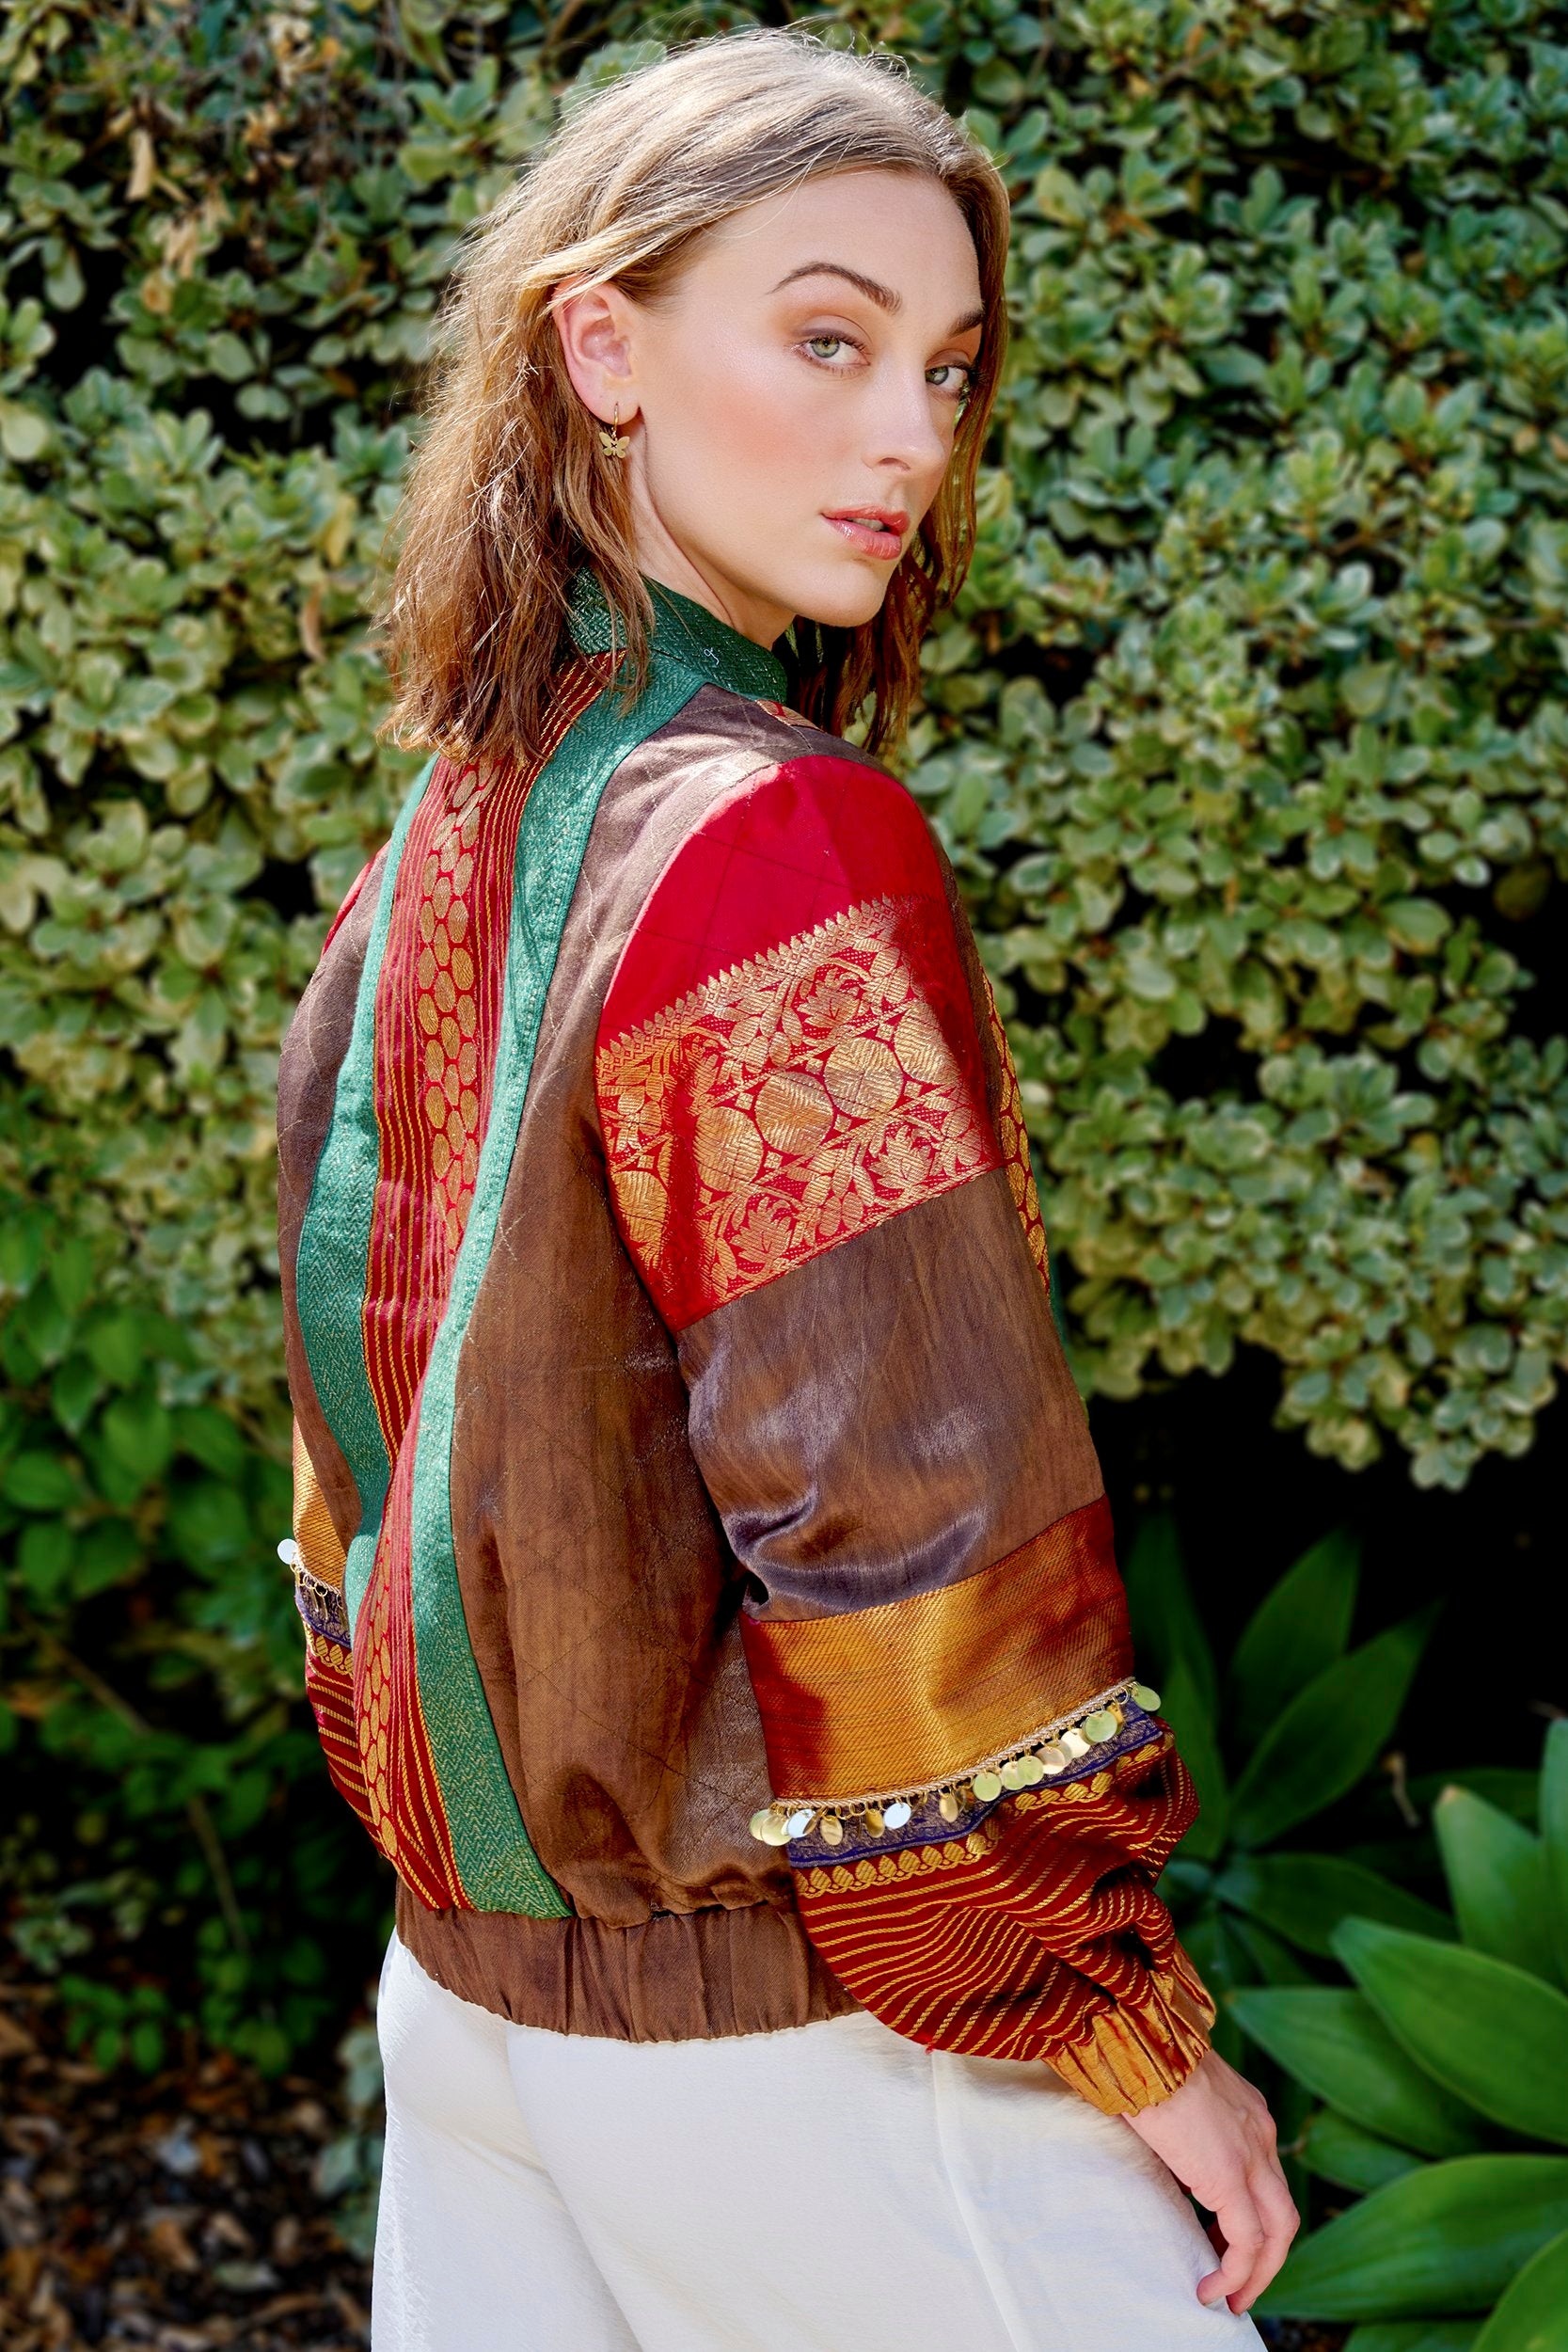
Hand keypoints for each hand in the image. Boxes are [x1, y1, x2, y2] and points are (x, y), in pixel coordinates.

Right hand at [1122, 2049, 1298, 2313]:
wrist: (1142, 2040)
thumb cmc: (1142, 2055)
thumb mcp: (1173, 2090)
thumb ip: (1183, 2120)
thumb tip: (1166, 2147)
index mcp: (1247, 2111)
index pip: (1265, 2176)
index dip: (1250, 2214)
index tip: (1222, 2238)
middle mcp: (1260, 2133)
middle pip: (1283, 2211)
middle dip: (1266, 2256)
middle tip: (1241, 2286)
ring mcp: (1251, 2155)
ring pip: (1278, 2232)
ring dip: (1258, 2273)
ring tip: (1231, 2297)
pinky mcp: (1229, 2177)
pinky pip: (1246, 2242)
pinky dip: (1235, 2272)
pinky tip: (1211, 2288)